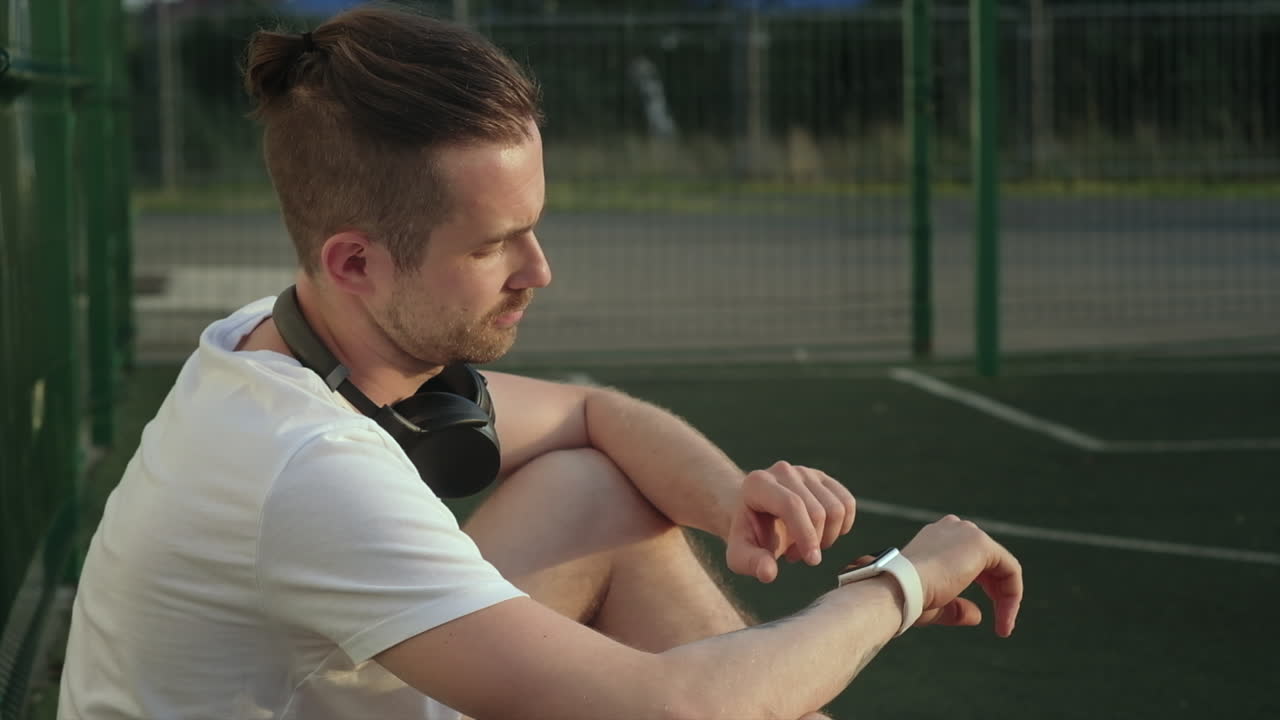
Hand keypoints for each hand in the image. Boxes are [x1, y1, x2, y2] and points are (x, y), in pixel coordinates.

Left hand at [725, 461, 855, 582]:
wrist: (755, 517)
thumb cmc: (749, 536)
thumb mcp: (741, 554)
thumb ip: (752, 563)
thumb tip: (768, 573)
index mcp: (758, 484)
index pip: (791, 504)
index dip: (806, 534)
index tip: (812, 561)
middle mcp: (783, 471)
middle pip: (817, 511)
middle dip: (813, 543)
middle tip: (794, 556)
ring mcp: (805, 473)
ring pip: (836, 508)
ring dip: (827, 537)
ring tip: (804, 547)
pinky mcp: (822, 479)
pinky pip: (847, 503)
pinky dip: (842, 527)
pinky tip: (822, 536)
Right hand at [899, 515, 1023, 636]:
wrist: (900, 589)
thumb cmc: (909, 598)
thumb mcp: (937, 605)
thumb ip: (957, 608)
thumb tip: (978, 616)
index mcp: (936, 538)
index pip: (969, 559)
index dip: (982, 587)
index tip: (984, 617)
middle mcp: (952, 529)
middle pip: (989, 561)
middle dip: (996, 592)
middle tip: (1001, 624)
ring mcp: (967, 533)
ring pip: (1001, 566)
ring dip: (1006, 598)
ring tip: (1003, 625)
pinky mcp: (981, 544)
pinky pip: (1010, 570)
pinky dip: (1012, 594)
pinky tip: (1006, 616)